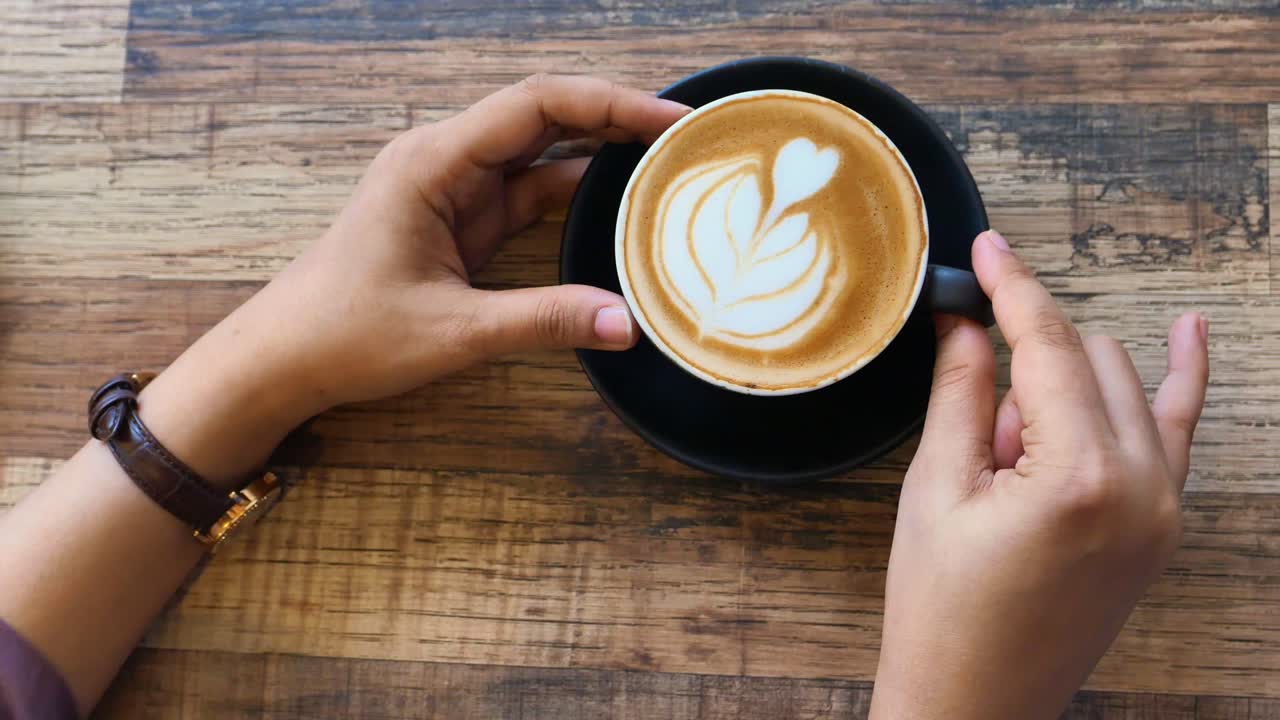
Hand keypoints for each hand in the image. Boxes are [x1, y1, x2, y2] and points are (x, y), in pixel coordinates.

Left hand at [136, 75, 689, 483]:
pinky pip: (526, 191)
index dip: (609, 103)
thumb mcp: (455, 330)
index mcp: (433, 162)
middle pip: (544, 114)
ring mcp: (451, 186)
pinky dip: (573, 194)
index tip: (668, 119)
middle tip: (684, 136)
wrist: (283, 357)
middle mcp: (444, 159)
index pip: (537, 105)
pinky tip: (618, 206)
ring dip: (598, 153)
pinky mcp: (458, 218)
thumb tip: (628, 322)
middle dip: (614, 117)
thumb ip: (545, 320)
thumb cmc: (347, 333)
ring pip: (539, 152)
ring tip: (665, 164)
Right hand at [869, 230, 1209, 718]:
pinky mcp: (1166, 525)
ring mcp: (1165, 508)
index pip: (1045, 346)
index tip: (987, 247)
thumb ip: (958, 393)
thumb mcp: (935, 491)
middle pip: (1087, 357)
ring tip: (1005, 460)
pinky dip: (1180, 378)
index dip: (1011, 288)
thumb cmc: (942, 612)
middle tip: (971, 424)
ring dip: (1065, 385)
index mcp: (1078, 476)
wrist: (976, 704)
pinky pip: (1182, 427)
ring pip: (1125, 383)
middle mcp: (1142, 486)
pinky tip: (1188, 331)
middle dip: (1023, 362)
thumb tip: (964, 322)